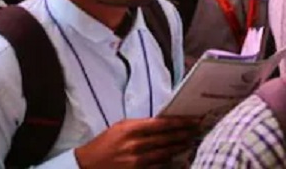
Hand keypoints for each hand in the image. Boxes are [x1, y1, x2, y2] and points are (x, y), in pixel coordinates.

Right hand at [74, 117, 199, 168]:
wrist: (89, 164)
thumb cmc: (105, 144)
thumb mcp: (120, 128)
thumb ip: (140, 126)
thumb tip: (162, 123)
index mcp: (130, 128)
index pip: (162, 124)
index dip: (180, 122)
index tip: (192, 121)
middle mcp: (135, 144)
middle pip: (167, 139)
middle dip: (184, 135)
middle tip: (196, 132)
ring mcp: (137, 160)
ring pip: (166, 154)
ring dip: (180, 148)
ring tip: (189, 143)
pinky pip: (159, 167)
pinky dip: (169, 162)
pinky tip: (177, 159)